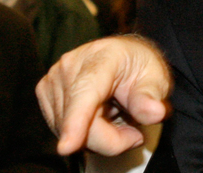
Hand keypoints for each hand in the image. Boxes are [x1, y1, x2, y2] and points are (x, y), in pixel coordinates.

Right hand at [36, 35, 171, 155]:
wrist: (124, 57)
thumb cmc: (139, 66)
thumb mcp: (157, 79)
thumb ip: (152, 97)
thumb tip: (155, 113)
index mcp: (102, 56)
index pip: (86, 92)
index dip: (76, 120)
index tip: (67, 146)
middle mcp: (71, 65)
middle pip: (82, 123)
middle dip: (112, 138)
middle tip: (134, 133)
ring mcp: (54, 79)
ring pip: (71, 133)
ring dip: (99, 138)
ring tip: (117, 118)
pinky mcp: (45, 94)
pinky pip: (63, 131)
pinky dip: (84, 134)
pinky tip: (99, 119)